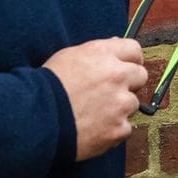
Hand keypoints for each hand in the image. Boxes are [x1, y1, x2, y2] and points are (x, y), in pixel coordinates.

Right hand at [43, 37, 147, 160]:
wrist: (37, 119)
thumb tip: (114, 47)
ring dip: (119, 108)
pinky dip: (113, 130)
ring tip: (95, 113)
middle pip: (140, 76)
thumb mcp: (69, 57)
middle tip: (110, 92)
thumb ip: (96, 52)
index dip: (130, 59)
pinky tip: (95, 128)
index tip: (126, 67)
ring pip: (132, 104)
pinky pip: (125, 128)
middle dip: (129, 83)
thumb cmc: (47, 87)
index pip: (134, 49)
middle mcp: (117, 76)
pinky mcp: (119, 128)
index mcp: (104, 54)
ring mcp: (120, 103)